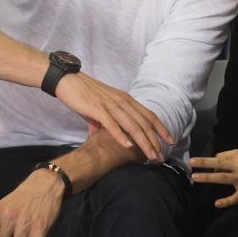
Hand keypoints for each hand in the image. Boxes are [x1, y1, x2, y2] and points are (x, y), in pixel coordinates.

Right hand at [56, 72, 172, 161]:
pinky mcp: (97, 109)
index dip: (160, 127)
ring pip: (132, 125)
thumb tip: (97, 138)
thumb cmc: (83, 94)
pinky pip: (112, 124)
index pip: (148, 115)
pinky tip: (128, 146)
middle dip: (154, 140)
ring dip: (143, 142)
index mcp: (125, 99)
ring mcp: (110, 105)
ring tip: (150, 155)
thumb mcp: (98, 109)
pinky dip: (121, 135)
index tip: (170, 140)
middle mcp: (122, 101)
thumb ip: (101, 124)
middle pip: (143, 123)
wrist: (67, 81)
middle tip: (161, 156)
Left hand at [190, 149, 237, 207]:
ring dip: (208, 177)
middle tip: (190, 165)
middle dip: (204, 165)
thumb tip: (216, 157)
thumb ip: (231, 154)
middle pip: (219, 165)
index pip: (220, 158)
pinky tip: (216, 203)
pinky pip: (234, 198)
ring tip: (195, 177)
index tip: (193, 160)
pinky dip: (226, 201)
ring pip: (222, 178)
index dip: (206, 160)